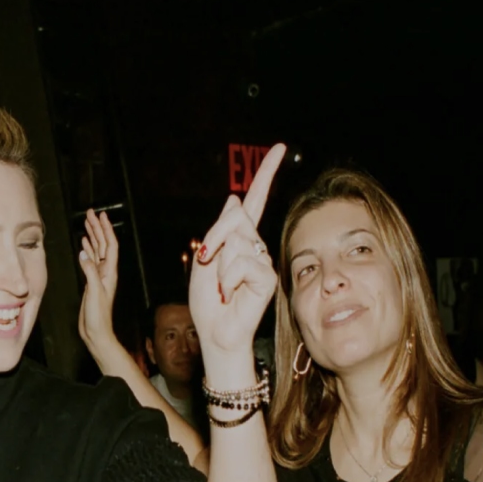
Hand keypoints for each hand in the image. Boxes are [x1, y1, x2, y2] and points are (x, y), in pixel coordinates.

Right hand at [77, 209, 119, 349]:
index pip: (110, 245)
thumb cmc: (98, 316)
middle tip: (91, 213)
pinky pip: (89, 261)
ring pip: (96, 250)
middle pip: (103, 244)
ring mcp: (98, 276)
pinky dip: (87, 250)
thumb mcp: (94, 292)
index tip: (100, 216)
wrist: (96, 332)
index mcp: (109, 272)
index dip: (106, 229)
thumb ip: (89, 272)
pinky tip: (83, 243)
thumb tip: (84, 254)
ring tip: (87, 222)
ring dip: (92, 236)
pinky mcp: (91, 282)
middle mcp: (105, 272)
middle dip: (98, 228)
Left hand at [190, 144, 284, 378]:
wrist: (215, 333)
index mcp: (239, 237)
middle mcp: (255, 244)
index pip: (255, 199)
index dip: (266, 173)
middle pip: (234, 217)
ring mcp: (263, 259)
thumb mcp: (203, 258)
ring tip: (222, 286)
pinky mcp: (267, 277)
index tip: (279, 148)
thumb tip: (236, 198)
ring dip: (218, 264)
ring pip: (237, 240)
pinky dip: (228, 279)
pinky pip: (242, 263)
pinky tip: (232, 294)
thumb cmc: (208, 301)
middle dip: (214, 239)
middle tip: (208, 265)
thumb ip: (219, 230)